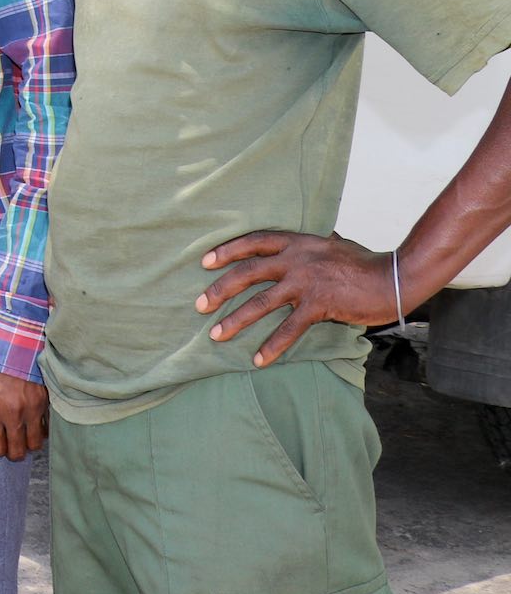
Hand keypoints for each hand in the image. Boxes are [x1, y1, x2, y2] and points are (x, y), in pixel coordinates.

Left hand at [0, 364, 47, 459]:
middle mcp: (13, 414)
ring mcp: (32, 409)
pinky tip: (36, 423)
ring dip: (29, 442)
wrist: (13, 343)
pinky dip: (42, 429)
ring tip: (25, 434)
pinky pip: (47, 428)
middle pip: (18, 452)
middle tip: (12, 446)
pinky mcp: (46, 402)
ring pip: (35, 444)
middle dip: (13, 452)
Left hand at [198, 230, 397, 367]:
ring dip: (236, 321)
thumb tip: (317, 234)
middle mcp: (296, 259)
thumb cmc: (364, 262)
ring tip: (216, 335)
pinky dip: (273, 346)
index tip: (204, 262)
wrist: (394, 277)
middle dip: (219, 289)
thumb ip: (315, 242)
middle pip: (247, 273)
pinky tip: (258, 359)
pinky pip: (289, 328)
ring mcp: (306, 282)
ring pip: (261, 303)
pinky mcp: (319, 304)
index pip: (254, 241)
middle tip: (199, 304)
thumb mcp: (334, 243)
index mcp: (297, 242)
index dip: (227, 250)